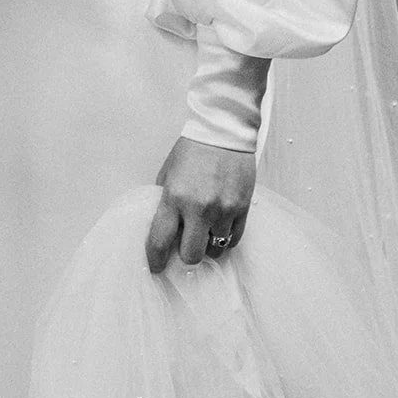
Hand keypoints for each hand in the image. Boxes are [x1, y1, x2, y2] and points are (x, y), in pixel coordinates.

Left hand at [145, 136, 255, 273]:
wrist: (223, 131)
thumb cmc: (192, 149)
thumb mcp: (168, 172)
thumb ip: (165, 201)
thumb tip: (164, 226)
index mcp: (174, 197)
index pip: (160, 240)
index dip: (156, 259)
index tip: (156, 266)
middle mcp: (199, 208)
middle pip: (191, 254)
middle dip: (186, 255)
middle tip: (185, 246)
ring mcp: (223, 209)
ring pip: (215, 250)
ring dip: (208, 245)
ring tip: (205, 231)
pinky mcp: (242, 208)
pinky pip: (234, 239)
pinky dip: (225, 238)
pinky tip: (219, 228)